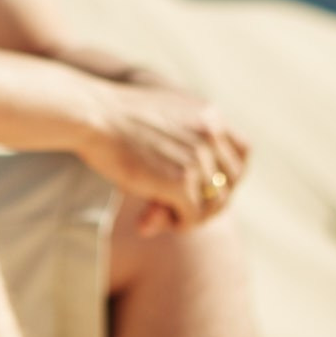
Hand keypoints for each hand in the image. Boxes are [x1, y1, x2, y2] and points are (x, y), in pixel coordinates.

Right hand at [79, 82, 249, 233]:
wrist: (93, 113)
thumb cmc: (115, 121)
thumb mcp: (160, 127)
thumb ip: (182, 154)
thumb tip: (195, 197)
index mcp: (210, 114)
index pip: (243, 153)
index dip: (227, 176)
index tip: (206, 188)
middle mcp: (211, 133)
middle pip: (231, 181)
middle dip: (209, 201)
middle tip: (178, 210)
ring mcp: (197, 156)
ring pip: (216, 203)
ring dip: (192, 216)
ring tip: (162, 215)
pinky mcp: (180, 180)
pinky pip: (193, 215)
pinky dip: (178, 223)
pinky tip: (151, 218)